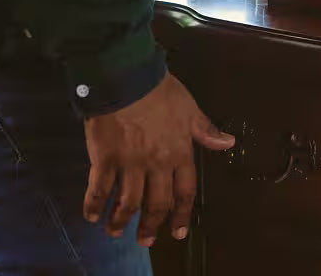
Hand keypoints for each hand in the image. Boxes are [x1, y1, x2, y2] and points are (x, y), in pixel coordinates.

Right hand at [82, 71, 234, 247]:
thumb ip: (206, 131)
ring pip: (128, 202)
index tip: (178, 232)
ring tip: (116, 232)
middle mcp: (156, 165)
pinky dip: (94, 205)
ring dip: (122, 220)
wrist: (129, 79)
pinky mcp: (105, 159)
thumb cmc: (162, 91)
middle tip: (145, 241)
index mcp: (179, 154)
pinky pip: (99, 189)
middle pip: (156, 203)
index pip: (185, 192)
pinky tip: (92, 216)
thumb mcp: (191, 109)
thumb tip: (229, 143)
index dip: (182, 214)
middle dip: (151, 225)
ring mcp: (130, 164)